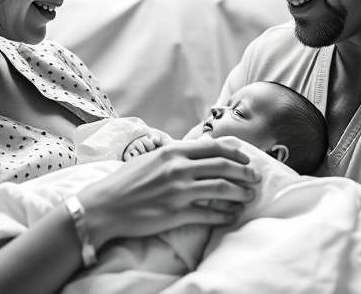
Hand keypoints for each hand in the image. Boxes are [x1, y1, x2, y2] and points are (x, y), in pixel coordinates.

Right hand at [77, 139, 260, 248]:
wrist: (104, 206)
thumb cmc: (126, 181)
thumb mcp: (151, 158)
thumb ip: (176, 152)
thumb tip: (202, 145)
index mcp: (172, 152)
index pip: (213, 147)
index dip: (234, 153)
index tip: (246, 158)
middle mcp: (177, 168)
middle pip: (222, 167)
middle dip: (244, 172)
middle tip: (255, 177)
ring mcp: (177, 191)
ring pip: (221, 189)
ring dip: (239, 193)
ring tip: (248, 196)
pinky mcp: (176, 213)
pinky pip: (208, 214)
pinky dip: (224, 215)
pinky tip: (232, 215)